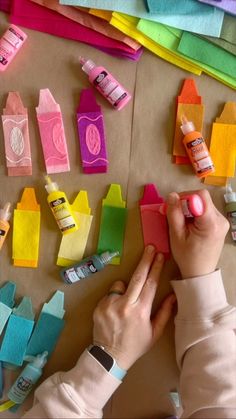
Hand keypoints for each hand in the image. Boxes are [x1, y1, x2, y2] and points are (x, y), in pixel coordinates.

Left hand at [92, 246, 175, 369]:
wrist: (109, 356)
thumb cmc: (135, 345)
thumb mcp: (154, 333)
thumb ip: (164, 312)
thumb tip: (174, 295)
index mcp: (141, 311)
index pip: (151, 284)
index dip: (156, 268)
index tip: (160, 255)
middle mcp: (126, 305)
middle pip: (137, 277)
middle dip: (145, 260)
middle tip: (150, 247)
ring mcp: (111, 304)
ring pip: (121, 285)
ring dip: (126, 288)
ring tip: (125, 306)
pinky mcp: (99, 305)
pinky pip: (110, 294)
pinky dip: (114, 298)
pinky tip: (115, 312)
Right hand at [166, 189, 228, 278]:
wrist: (199, 272)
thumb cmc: (187, 256)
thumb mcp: (176, 235)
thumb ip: (174, 213)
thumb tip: (172, 195)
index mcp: (211, 223)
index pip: (200, 196)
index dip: (184, 197)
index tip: (174, 207)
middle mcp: (220, 219)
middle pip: (202, 198)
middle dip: (186, 203)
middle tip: (174, 214)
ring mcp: (222, 221)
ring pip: (203, 203)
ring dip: (190, 208)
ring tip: (182, 222)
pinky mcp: (220, 223)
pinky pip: (206, 210)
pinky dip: (195, 213)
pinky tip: (189, 225)